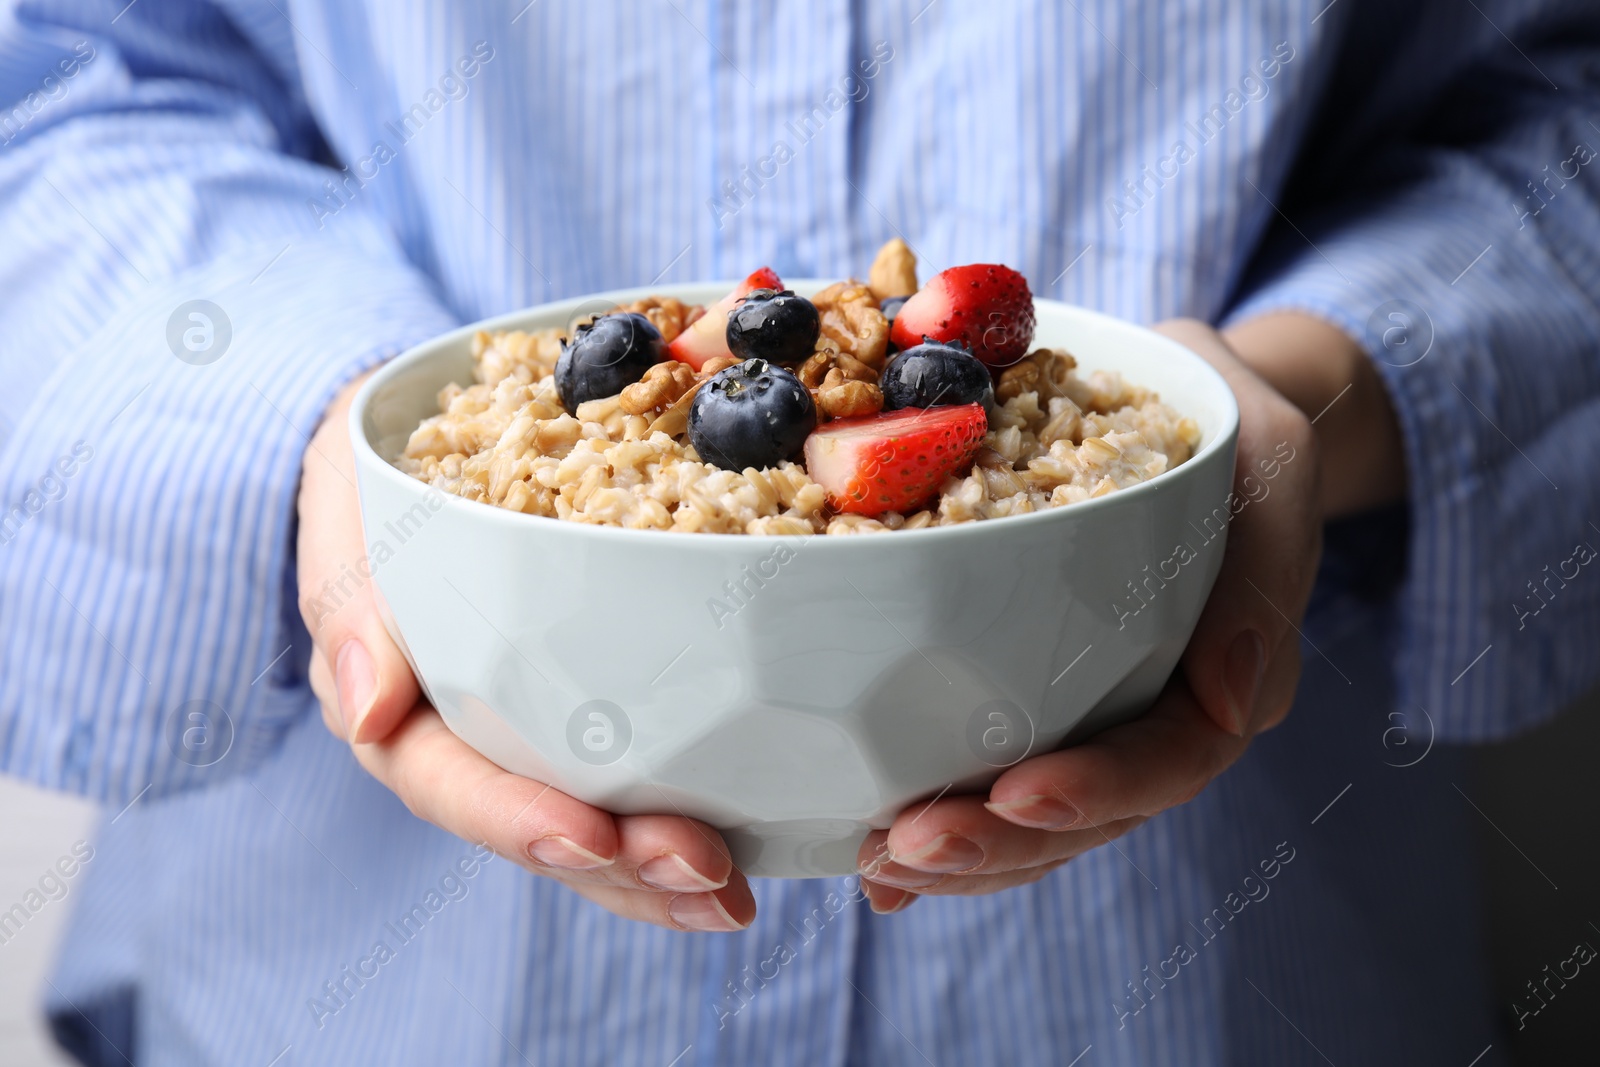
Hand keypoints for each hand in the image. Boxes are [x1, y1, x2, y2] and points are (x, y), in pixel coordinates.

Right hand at [296, 375, 754, 931]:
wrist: (425, 442)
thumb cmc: (383, 474)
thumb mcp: (348, 505)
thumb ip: (350, 599)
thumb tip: (366, 706)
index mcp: (392, 704)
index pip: (445, 780)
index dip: (515, 818)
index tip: (590, 839)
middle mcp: (459, 740)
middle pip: (532, 825)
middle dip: (618, 863)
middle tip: (701, 873)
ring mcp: (524, 737)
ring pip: (588, 829)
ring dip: (658, 872)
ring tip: (731, 897)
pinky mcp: (581, 717)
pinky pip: (627, 784)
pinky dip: (681, 818)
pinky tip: (745, 857)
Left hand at [857, 316, 1370, 911]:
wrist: (1190, 405)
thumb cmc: (1231, 422)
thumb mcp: (1272, 458)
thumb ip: (1264, 570)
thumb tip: (1236, 704)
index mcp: (1229, 671)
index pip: (1173, 758)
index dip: (1098, 789)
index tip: (1014, 793)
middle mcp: (1163, 713)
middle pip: (1091, 814)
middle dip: (1000, 844)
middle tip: (905, 848)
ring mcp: (1100, 715)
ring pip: (1038, 819)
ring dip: (960, 852)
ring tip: (873, 861)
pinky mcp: (1040, 698)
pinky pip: (991, 771)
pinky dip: (933, 812)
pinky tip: (862, 850)